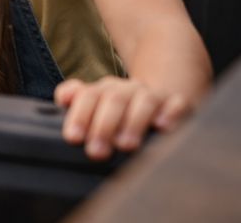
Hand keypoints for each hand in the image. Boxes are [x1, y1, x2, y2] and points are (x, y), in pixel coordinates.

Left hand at [54, 76, 195, 160]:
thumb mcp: (96, 104)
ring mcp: (153, 95)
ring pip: (144, 101)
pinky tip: (162, 127)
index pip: (88, 96)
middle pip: (113, 99)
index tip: (73, 138)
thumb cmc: (119, 109)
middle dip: (103, 126)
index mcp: (104, 89)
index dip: (79, 116)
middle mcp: (127, 89)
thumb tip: (63, 98)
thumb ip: (76, 99)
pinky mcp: (177, 103)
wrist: (161, 96)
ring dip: (133, 122)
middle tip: (96, 152)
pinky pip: (176, 104)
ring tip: (125, 145)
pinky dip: (170, 114)